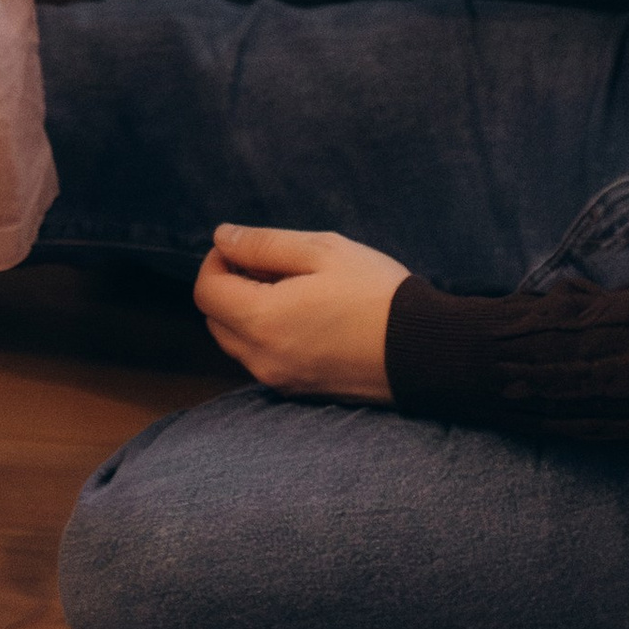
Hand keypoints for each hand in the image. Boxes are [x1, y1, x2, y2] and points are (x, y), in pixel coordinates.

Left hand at [193, 225, 404, 402]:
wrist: (422, 351)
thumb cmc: (374, 293)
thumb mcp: (322, 251)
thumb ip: (263, 244)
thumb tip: (221, 238)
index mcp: (261, 321)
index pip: (206, 291)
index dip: (217, 260)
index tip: (244, 247)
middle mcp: (261, 359)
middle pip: (215, 319)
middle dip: (229, 286)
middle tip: (269, 264)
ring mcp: (280, 380)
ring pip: (236, 342)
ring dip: (246, 311)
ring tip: (292, 287)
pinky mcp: (299, 391)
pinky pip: (262, 359)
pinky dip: (266, 334)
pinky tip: (305, 314)